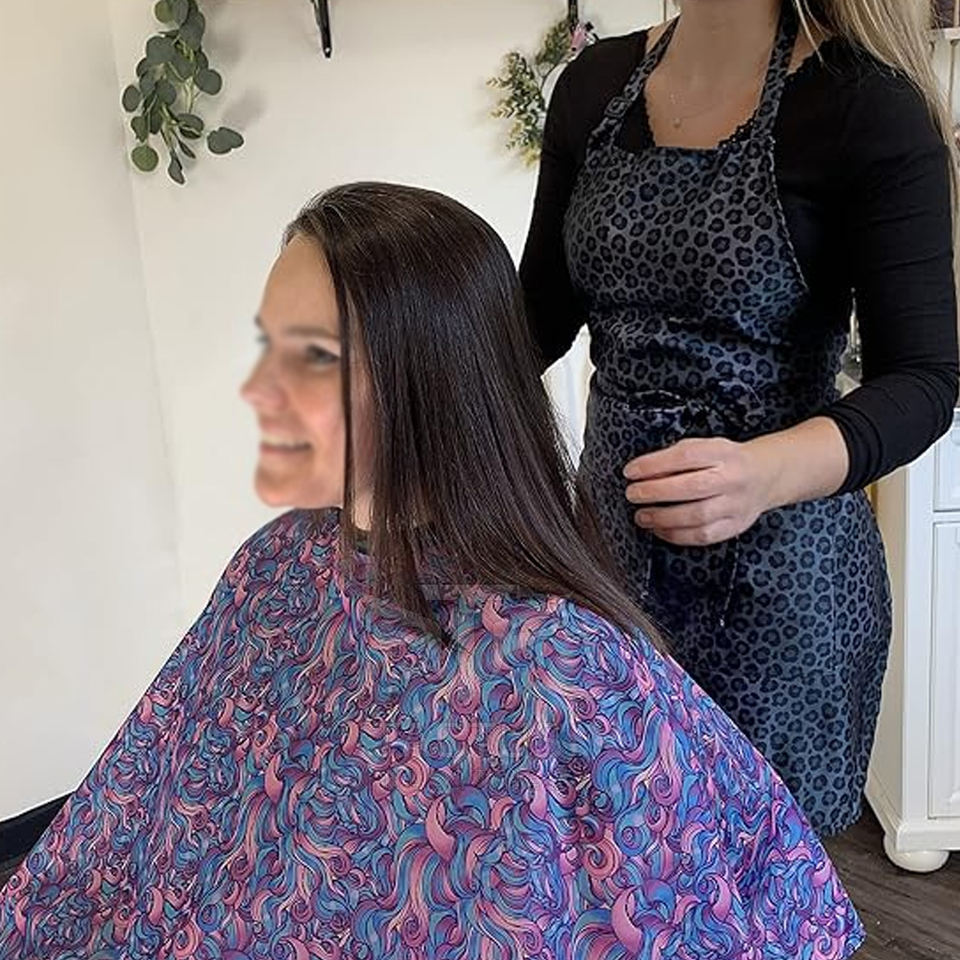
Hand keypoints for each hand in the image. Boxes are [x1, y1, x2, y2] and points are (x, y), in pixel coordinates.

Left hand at [623, 437, 778, 545]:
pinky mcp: (735, 526)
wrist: (765, 475)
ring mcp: (736, 505)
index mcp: (722, 453)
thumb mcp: (704, 447)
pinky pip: (703, 535)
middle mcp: (732, 479)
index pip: (686, 456)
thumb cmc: (726, 460)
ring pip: (697, 516)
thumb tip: (643, 473)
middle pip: (691, 487)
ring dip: (663, 518)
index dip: (654, 464)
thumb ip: (676, 457)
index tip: (631, 471)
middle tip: (633, 494)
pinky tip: (659, 529)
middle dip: (655, 492)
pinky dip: (676, 535)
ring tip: (641, 516)